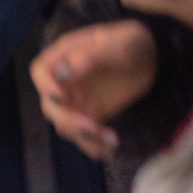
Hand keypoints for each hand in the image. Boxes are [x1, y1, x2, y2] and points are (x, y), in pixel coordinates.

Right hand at [31, 20, 157, 159]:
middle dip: (68, 121)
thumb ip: (90, 56)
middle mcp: (64, 81)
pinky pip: (86, 135)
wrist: (151, 57)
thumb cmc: (130, 43)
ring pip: (67, 125)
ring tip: (112, 141)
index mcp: (63, 57)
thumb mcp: (116, 46)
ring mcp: (78, 100)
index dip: (45, 85)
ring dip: (85, 138)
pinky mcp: (93, 115)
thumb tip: (64, 71)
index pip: (41, 72)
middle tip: (93, 129)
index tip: (60, 98)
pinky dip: (95, 146)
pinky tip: (111, 149)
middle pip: (51, 106)